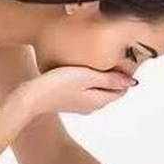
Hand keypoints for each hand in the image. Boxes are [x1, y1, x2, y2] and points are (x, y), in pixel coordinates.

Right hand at [21, 65, 136, 116]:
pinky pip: (84, 90)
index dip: (124, 75)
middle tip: (109, 57)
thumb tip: (132, 82)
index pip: (121, 90)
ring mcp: (79, 105)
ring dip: (98, 78)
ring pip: (96, 90)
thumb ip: (110, 79)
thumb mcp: (87, 77)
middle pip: (109, 90)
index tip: (120, 60)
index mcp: (100, 101)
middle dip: (112, 77)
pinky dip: (86, 81)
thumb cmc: (58, 84)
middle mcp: (92, 106)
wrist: (31, 96)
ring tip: (94, 62)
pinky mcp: (68, 101)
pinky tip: (79, 70)